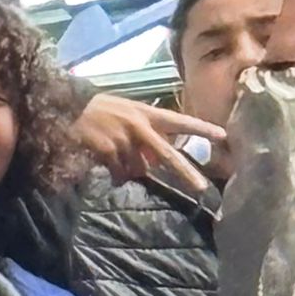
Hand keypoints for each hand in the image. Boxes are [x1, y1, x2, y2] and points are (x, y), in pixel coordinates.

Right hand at [69, 93, 226, 194]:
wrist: (71, 107)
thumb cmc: (102, 110)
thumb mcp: (129, 114)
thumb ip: (146, 134)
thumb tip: (153, 162)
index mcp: (147, 113)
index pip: (180, 121)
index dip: (201, 128)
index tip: (223, 135)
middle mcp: (140, 126)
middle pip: (167, 154)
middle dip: (185, 172)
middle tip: (202, 188)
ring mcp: (125, 138)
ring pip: (138, 169)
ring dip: (131, 171)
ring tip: (115, 159)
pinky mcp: (109, 150)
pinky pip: (119, 173)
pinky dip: (115, 175)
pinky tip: (107, 167)